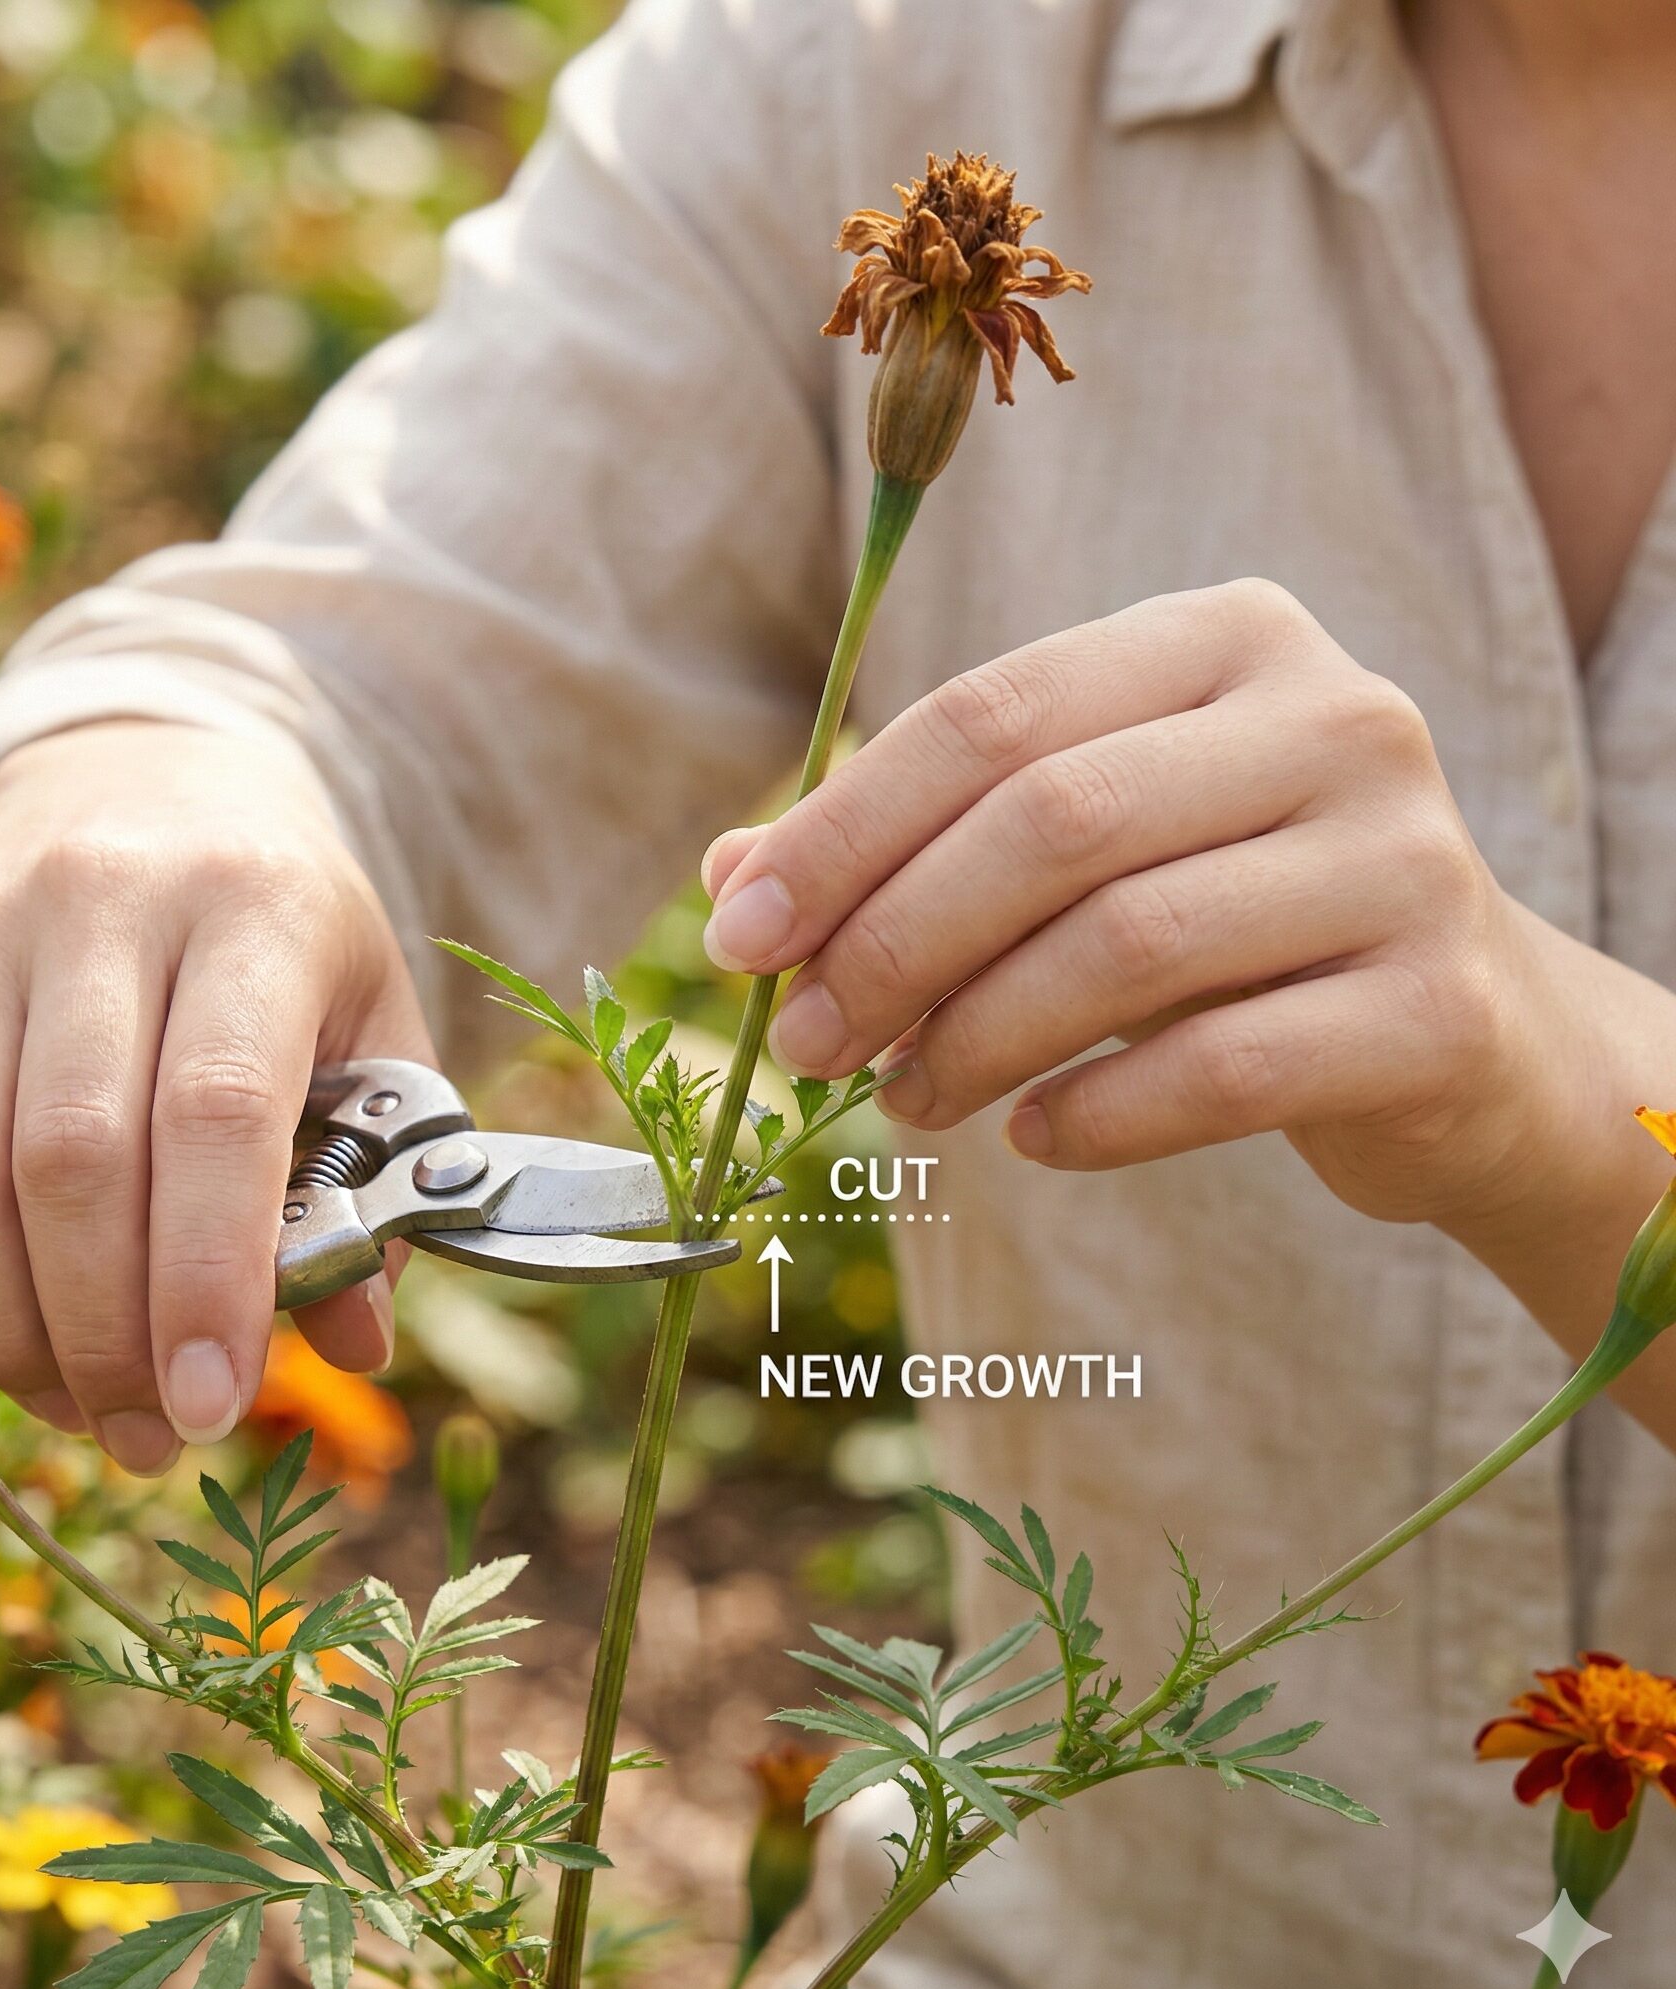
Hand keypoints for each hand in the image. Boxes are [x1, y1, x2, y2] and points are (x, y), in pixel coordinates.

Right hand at [0, 720, 433, 1473]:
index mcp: (252, 909)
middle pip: (72, 1159)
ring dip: (2, 1328)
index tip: (212, 1407)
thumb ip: (377, 1170)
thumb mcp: (370, 1015)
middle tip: (144, 1432)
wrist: (151, 777)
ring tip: (69, 1405)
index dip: (208, 1277)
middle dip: (103, 1334)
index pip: (215, 1111)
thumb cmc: (281, 928)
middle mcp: (101, 901)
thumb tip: (353, 1340)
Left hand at [700, 579, 1581, 1235]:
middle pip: (1052, 820)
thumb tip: (730, 879)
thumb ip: (918, 848)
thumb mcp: (1082, 859)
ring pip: (1129, 943)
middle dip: (895, 942)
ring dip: (975, 1038)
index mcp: (1225, 638)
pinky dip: (1096, 1116)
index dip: (844, 829)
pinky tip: (1031, 1139)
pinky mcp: (1439, 1007)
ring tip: (903, 1099)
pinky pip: (1221, 1069)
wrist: (1469, 1044)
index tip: (737, 937)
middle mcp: (1333, 715)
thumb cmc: (1234, 928)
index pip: (991, 713)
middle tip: (807, 1045)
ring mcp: (1406, 857)